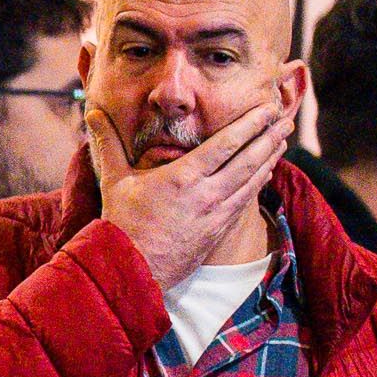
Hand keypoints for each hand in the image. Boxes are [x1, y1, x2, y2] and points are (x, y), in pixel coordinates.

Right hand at [87, 91, 292, 290]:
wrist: (132, 267)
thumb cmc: (122, 222)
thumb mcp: (114, 179)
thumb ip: (109, 143)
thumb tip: (92, 114)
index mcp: (183, 176)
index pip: (227, 143)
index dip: (251, 124)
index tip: (267, 108)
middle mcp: (207, 193)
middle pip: (249, 158)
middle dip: (269, 135)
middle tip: (284, 118)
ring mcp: (218, 212)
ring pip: (254, 179)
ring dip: (271, 156)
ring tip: (282, 139)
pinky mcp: (220, 228)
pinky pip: (247, 199)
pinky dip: (260, 181)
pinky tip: (267, 170)